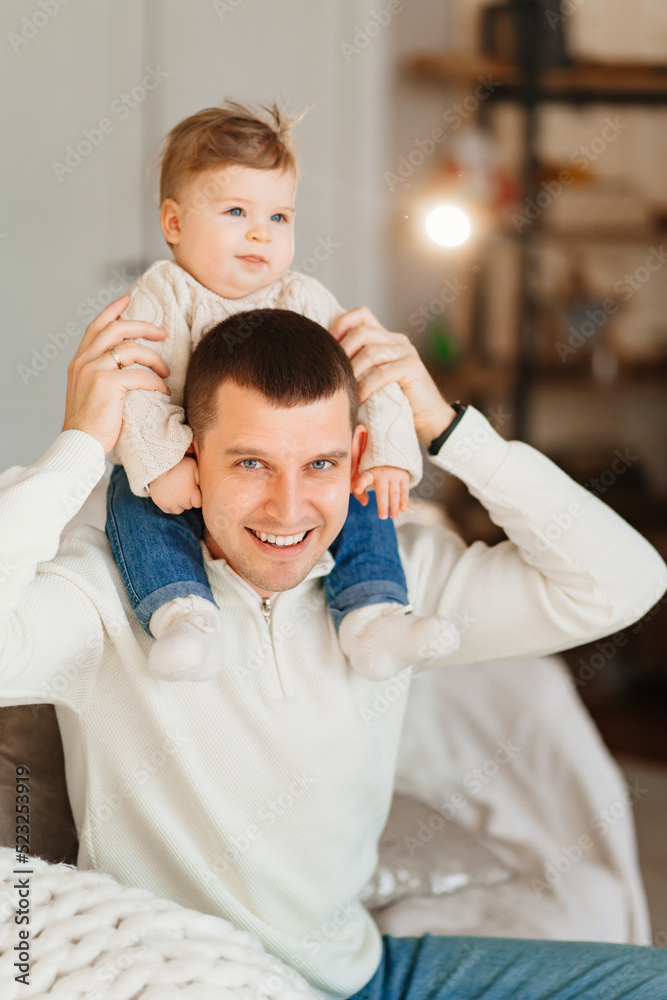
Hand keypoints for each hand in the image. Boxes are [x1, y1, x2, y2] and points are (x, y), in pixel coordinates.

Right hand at [62, 295, 170, 453]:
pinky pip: (140, 374)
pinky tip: (163, 390)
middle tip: (163, 333)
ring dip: (155, 358)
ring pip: (132, 350)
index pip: (96, 326)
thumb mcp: (89, 391)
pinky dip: (156, 381)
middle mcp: (84, 361)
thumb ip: (101, 372)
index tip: (128, 299)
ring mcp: (94, 371)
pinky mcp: (107, 384)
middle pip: (117, 329)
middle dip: (143, 326)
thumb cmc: (91, 423)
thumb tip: (126, 363)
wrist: (79, 443)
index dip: (113, 310)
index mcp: (80, 360)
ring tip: (166, 371)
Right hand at [148, 456, 201, 513]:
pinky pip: (169, 511)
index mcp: (191, 493)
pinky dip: (170, 506)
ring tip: (177, 493)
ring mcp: (170, 504)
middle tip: (184, 489)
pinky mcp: (161, 504)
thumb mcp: (193, 466)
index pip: (198, 503)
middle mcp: (181, 501)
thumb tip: (206, 485)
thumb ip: (200, 477)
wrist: (157, 466)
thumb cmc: (177, 465)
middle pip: (189, 506)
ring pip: (179, 510)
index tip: (193, 490)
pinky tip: (170, 496)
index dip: (197, 497)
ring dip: (180, 504)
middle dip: (188, 499)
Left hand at [330, 306, 456, 445]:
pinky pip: (381, 374)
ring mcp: (406, 353)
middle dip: (342, 352)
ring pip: (370, 353)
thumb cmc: (395, 401)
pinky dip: (365, 388)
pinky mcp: (412, 368)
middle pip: (361, 332)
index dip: (342, 324)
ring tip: (344, 390)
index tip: (328, 344)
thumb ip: (359, 363)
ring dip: (352, 372)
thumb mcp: (373, 377)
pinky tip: (358, 400)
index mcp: (386, 337)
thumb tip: (326, 360)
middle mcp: (397, 340)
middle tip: (334, 374)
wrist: (429, 420)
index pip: (361, 315)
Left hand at [352, 466, 408, 518]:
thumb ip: (360, 493)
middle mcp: (382, 474)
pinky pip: (404, 490)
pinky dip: (404, 500)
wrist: (391, 460)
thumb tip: (364, 504)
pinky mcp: (403, 477)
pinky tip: (403, 509)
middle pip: (382, 491)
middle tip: (382, 517)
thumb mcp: (364, 479)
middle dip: (383, 504)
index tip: (357, 490)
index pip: (364, 478)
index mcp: (370, 474)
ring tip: (393, 516)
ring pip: (394, 492)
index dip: (360, 484)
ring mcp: (394, 475)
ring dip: (394, 506)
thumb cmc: (373, 475)